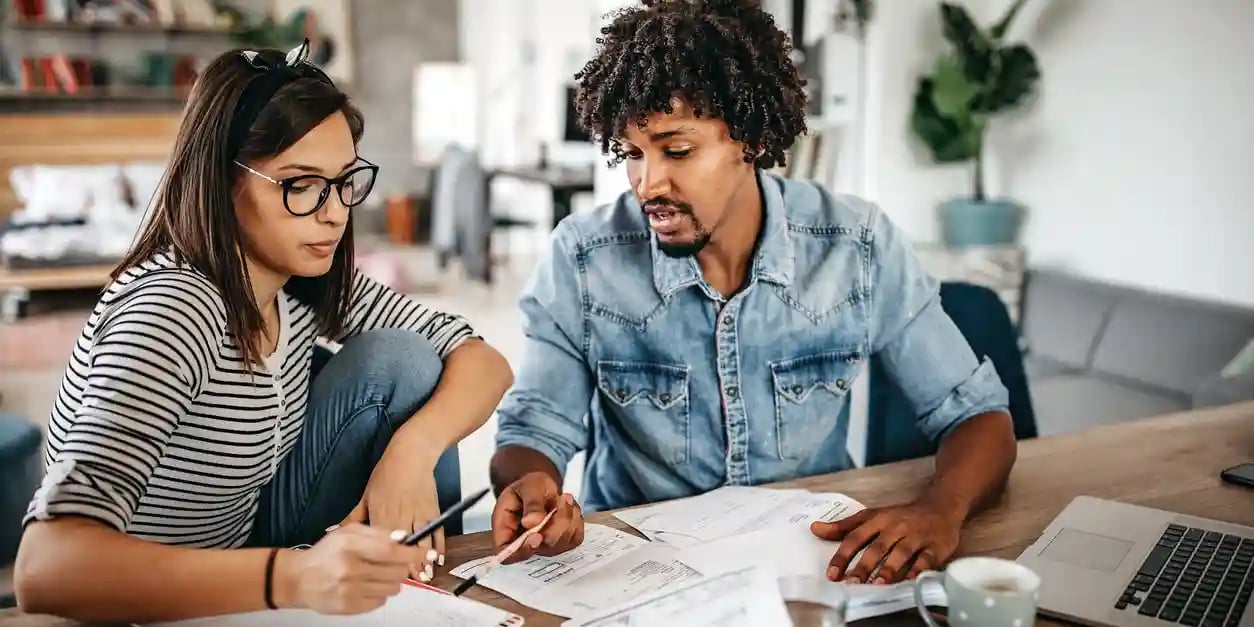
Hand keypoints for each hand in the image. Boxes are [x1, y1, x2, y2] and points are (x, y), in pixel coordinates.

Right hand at [277, 523, 421, 613]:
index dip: (413, 553)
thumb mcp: (348, 533)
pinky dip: (379, 594)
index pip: (390, 551)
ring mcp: (350, 591)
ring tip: (375, 574)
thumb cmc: (326, 553)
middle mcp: (350, 570)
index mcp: (350, 547)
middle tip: (393, 563)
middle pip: (396, 571)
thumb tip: (403, 538)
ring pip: (392, 588)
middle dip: (401, 566)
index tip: (427, 554)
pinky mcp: (349, 607)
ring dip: (391, 581)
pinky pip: (380, 602)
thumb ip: (376, 533)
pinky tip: (365, 586)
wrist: (299, 579)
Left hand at [341, 437, 442, 580]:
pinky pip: (437, 532)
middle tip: (407, 583)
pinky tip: (437, 560)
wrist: (411, 455)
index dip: (383, 561)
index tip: (383, 577)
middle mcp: (400, 515)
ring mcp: (418, 513)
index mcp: (380, 513)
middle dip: (405, 566)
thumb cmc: (386, 475)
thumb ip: (352, 518)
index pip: (380, 543)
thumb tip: (332, 531)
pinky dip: (438, 546)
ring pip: (422, 542)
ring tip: (424, 577)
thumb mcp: (365, 495)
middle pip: (403, 547)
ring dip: (423, 560)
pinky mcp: (433, 510)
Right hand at [490, 471, 583, 563]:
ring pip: (560, 545)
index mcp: (505, 529)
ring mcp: (543, 545)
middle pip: (539, 550)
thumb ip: (530, 504)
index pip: (507, 553)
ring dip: (567, 519)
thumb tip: (531, 522)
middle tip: (560, 499)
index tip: (537, 536)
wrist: (543, 486)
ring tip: (563, 498)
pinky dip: (576, 521)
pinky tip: (569, 507)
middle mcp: (523, 542)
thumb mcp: (528, 486)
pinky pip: (574, 538)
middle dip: (554, 525)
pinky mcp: (562, 542)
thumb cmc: (530, 486)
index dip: (522, 550)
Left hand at [810, 500, 963, 583]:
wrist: (940, 507)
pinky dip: (917, 570)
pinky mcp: (935, 546)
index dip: (843, 556)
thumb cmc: (901, 516)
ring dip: (889, 568)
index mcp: (878, 520)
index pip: (855, 537)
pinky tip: (909, 581)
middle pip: (877, 547)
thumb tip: (815, 529)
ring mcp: (916, 536)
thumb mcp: (871, 516)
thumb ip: (844, 526)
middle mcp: (896, 527)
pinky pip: (926, 559)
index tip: (832, 574)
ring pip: (901, 553)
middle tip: (852, 583)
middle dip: (863, 566)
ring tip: (878, 584)